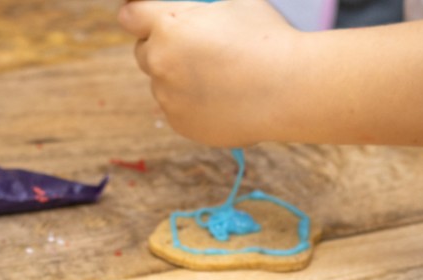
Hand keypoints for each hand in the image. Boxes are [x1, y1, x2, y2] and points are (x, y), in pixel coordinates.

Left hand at [118, 0, 301, 146]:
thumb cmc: (271, 41)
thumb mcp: (235, 5)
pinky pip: (179, 110)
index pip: (130, 16)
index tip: (146, 19)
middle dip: (162, 49)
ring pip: (163, 84)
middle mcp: (161, 62)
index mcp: (170, 26)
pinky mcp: (183, 125)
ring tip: (221, 78)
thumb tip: (192, 16)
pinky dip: (193, 105)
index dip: (138, 15)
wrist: (293, 90)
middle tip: (195, 50)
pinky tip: (224, 99)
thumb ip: (200, 11)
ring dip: (179, 79)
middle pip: (143, 52)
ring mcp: (170, 98)